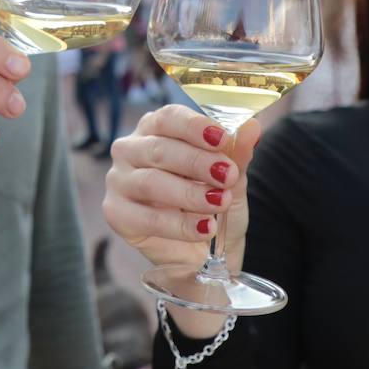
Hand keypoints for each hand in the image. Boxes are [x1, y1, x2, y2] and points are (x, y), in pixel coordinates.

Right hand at [103, 105, 260, 273]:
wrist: (205, 251)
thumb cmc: (212, 203)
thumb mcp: (231, 179)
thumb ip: (237, 154)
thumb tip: (252, 127)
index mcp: (156, 128)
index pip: (169, 117)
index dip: (195, 127)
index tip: (223, 139)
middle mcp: (131, 149)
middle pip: (159, 149)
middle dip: (196, 162)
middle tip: (226, 175)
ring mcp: (119, 180)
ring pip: (150, 182)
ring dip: (189, 193)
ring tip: (219, 203)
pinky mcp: (116, 212)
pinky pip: (145, 217)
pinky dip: (178, 224)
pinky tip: (205, 228)